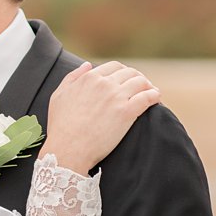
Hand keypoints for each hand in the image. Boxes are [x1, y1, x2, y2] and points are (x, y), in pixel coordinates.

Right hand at [44, 60, 159, 173]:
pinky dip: (154, 95)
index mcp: (89, 78)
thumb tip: (87, 65)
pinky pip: (147, 97)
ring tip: (151, 92)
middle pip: (130, 73)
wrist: (68, 150)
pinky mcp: (127, 112)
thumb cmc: (61, 127)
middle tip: (142, 87)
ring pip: (141, 82)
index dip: (123, 72)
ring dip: (148, 85)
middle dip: (138, 78)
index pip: (114, 67)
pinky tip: (156, 98)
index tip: (127, 80)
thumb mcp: (58, 96)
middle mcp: (104, 84)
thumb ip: (72, 77)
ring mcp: (117, 97)